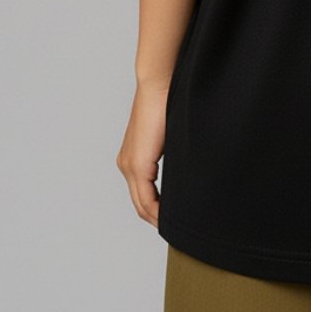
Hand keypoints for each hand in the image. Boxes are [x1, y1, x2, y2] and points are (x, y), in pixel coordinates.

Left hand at [116, 78, 168, 227]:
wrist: (158, 84)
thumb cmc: (167, 103)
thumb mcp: (170, 136)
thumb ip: (171, 155)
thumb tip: (184, 168)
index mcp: (132, 158)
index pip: (142, 195)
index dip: (157, 210)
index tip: (174, 216)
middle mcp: (126, 165)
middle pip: (140, 204)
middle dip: (157, 218)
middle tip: (177, 227)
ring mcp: (129, 165)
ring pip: (141, 204)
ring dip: (157, 216)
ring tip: (176, 224)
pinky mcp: (137, 164)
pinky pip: (146, 198)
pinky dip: (157, 210)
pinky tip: (170, 215)